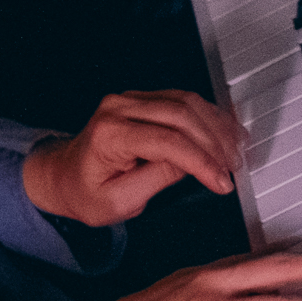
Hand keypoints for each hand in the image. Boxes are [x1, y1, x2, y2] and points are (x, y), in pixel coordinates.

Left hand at [23, 90, 244, 226]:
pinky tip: (226, 132)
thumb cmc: (85, 192)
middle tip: (234, 169)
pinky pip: (182, 99)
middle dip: (215, 143)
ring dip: (217, 126)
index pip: (167, 141)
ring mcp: (130, 100)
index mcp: (109, 135)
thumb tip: (192, 165)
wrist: (64, 176)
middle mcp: (118, 109)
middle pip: (181, 115)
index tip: (222, 182)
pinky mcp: (142, 100)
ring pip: (187, 102)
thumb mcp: (119, 201)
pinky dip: (209, 115)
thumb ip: (156, 180)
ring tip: (237, 152)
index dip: (202, 162)